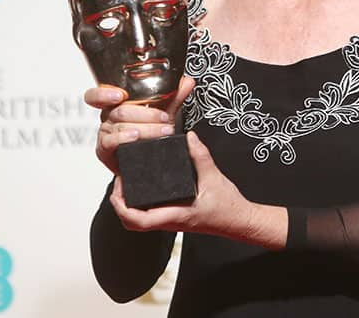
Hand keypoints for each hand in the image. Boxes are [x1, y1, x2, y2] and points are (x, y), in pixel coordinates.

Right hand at [85, 76, 195, 173]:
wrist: (147, 159)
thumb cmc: (149, 131)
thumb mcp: (163, 112)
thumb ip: (174, 96)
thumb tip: (187, 81)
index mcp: (115, 104)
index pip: (97, 95)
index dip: (104, 93)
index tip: (120, 94)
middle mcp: (107, 117)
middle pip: (119, 110)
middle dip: (146, 114)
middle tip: (165, 118)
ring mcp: (105, 134)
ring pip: (120, 126)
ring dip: (145, 128)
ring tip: (163, 131)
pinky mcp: (105, 150)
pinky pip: (111, 142)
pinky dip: (124, 138)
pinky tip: (135, 137)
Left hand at [109, 131, 270, 244]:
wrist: (239, 221)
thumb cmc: (228, 206)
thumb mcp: (214, 177)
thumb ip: (201, 156)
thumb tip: (190, 136)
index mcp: (175, 215)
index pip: (138, 220)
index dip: (121, 206)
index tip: (118, 187)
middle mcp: (168, 221)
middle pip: (131, 222)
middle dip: (119, 204)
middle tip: (120, 181)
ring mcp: (170, 220)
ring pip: (138, 219)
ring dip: (127, 204)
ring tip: (127, 180)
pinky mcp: (173, 216)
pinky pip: (148, 214)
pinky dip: (139, 203)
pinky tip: (142, 185)